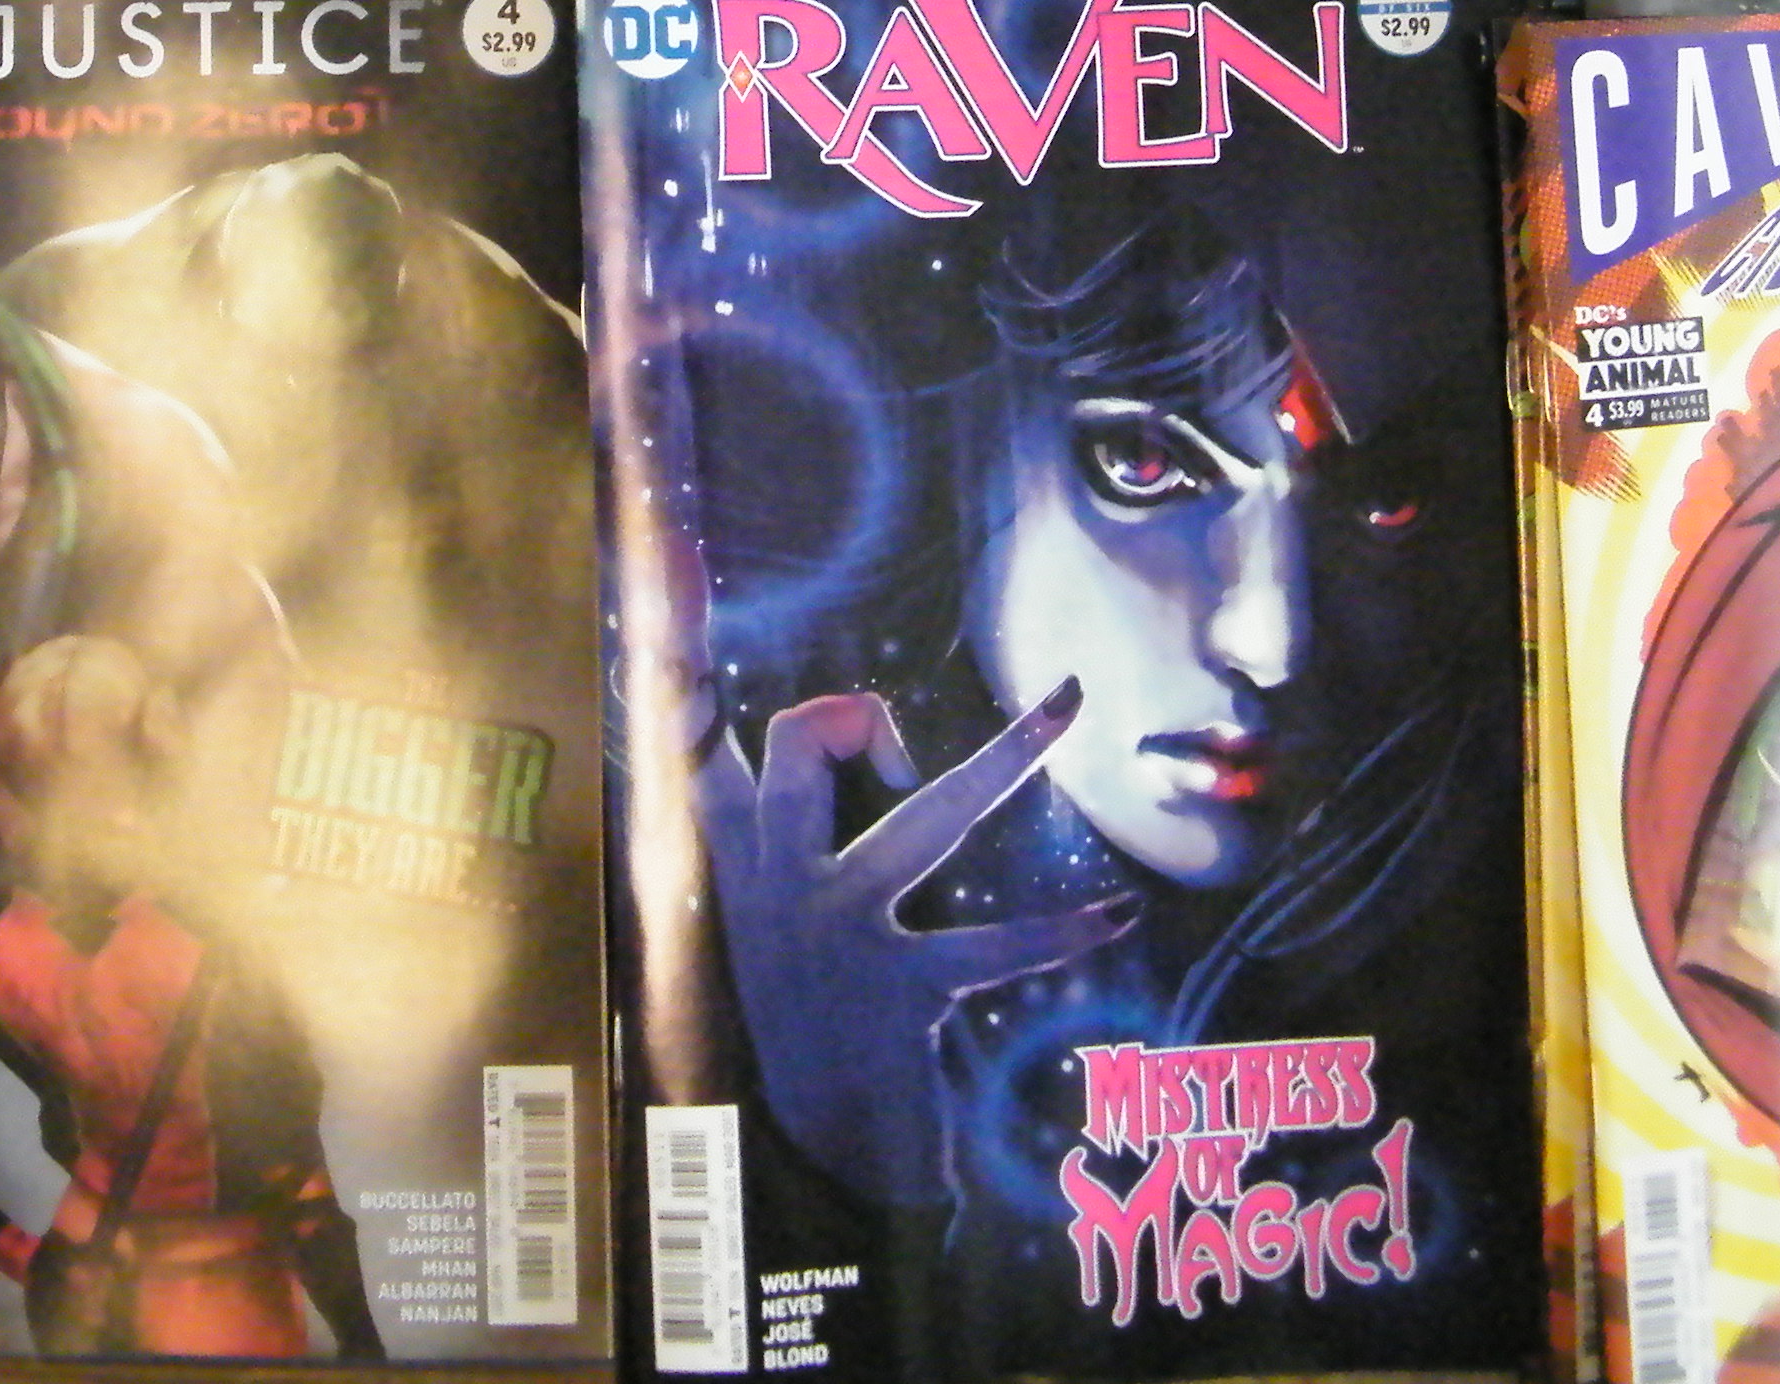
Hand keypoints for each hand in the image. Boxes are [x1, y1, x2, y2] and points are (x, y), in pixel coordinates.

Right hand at [655, 534, 1131, 1207]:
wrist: (822, 1160)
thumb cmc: (809, 1017)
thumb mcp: (772, 916)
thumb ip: (783, 826)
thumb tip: (847, 721)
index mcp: (735, 865)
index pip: (689, 751)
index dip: (677, 682)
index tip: (664, 619)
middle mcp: (775, 890)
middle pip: (802, 749)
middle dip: (853, 717)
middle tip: (893, 740)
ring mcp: (836, 939)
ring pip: (925, 817)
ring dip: (1006, 756)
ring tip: (1062, 708)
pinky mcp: (900, 996)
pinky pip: (994, 945)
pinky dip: (1063, 927)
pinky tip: (1116, 913)